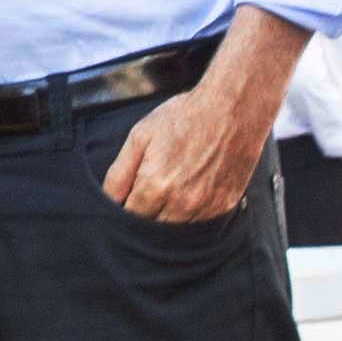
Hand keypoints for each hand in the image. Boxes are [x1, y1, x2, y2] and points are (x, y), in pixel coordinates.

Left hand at [102, 83, 276, 224]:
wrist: (232, 107)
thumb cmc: (185, 116)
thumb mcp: (141, 136)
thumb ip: (120, 173)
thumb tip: (109, 200)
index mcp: (155, 186)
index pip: (130, 218)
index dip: (126, 209)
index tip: (128, 198)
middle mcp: (180, 203)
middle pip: (152, 231)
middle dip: (145, 217)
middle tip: (148, 194)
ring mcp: (205, 207)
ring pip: (177, 232)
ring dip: (168, 219)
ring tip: (171, 192)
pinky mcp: (224, 206)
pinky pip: (200, 226)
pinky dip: (191, 217)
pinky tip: (190, 194)